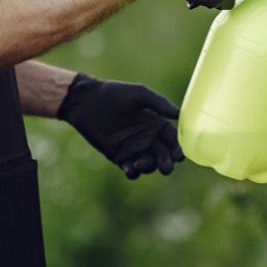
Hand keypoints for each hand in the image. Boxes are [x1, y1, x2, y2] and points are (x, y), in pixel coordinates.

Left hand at [57, 73, 183, 178]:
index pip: (173, 138)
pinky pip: (130, 169)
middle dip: (167, 162)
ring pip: (149, 164)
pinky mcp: (119, 156)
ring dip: (149, 167)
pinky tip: (131, 168)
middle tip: (166, 167)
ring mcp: (134, 148)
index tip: (180, 155)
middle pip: (164, 154)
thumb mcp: (139, 94)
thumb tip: (179, 113)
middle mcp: (148, 137)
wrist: (87, 102)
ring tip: (142, 163)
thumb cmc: (114, 94)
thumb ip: (159, 103)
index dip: (178, 147)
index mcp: (156, 123)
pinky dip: (133, 172)